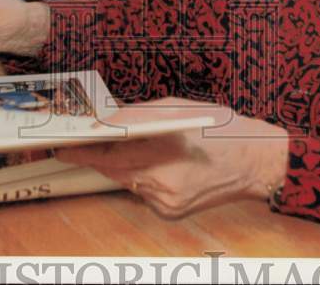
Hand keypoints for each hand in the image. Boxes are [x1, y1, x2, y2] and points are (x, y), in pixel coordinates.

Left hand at [56, 98, 287, 218]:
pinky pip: (144, 191)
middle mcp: (161, 181)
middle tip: (81, 144)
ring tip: (137, 146)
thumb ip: (139, 114)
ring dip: (124, 165)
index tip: (62, 147)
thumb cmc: (222, 128)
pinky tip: (162, 165)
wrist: (257, 162)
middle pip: (112, 169)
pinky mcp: (170, 212)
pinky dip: (144, 177)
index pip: (108, 153)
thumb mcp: (178, 107)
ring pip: (127, 180)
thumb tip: (107, 122)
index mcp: (163, 150)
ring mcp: (165, 201)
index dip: (82, 150)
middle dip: (98, 156)